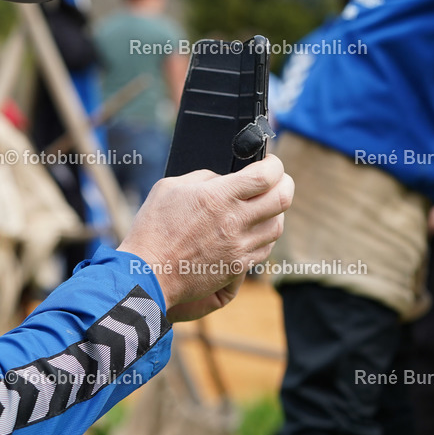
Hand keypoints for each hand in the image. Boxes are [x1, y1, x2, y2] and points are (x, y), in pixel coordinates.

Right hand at [118, 154, 293, 321]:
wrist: (148, 272)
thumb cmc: (153, 228)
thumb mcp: (169, 187)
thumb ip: (202, 178)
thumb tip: (223, 179)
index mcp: (218, 197)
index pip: (265, 176)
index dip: (274, 165)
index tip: (270, 162)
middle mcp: (234, 221)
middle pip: (282, 199)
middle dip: (285, 184)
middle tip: (278, 180)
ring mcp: (238, 247)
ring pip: (277, 226)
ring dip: (275, 212)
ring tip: (265, 206)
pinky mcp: (237, 266)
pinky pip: (264, 249)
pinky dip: (264, 236)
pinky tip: (253, 230)